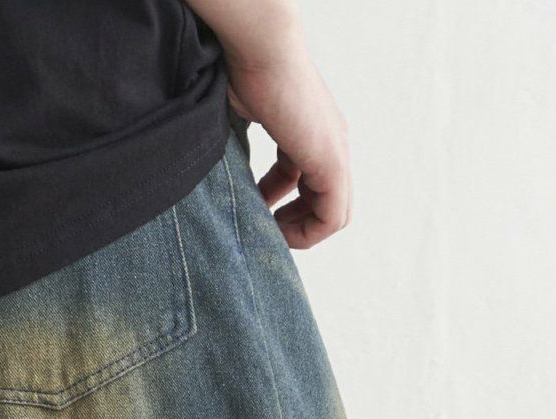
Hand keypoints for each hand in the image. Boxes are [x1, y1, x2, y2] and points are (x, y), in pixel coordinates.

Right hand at [196, 2, 351, 247]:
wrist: (259, 48)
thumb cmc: (243, 70)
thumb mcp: (245, 117)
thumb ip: (246, 145)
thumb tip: (221, 170)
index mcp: (314, 131)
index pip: (313, 183)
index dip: (289, 206)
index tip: (259, 213)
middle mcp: (331, 142)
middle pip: (328, 203)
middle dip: (298, 224)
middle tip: (266, 228)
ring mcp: (335, 151)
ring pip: (335, 214)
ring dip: (302, 231)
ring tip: (270, 232)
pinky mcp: (331, 161)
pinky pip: (332, 216)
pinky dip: (308, 231)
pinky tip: (277, 226)